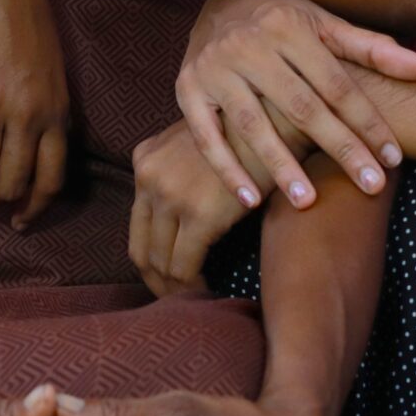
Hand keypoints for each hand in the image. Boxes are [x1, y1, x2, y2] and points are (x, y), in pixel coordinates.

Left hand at [127, 121, 252, 296]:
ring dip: (173, 287)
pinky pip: (184, 266)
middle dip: (155, 279)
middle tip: (176, 298)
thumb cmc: (248, 131)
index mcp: (145, 159)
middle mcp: (148, 176)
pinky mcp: (199, 215)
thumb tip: (187, 213)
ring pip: (159, 261)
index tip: (168, 274)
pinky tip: (207, 291)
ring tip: (193, 299)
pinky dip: (192, 286)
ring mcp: (170, 195)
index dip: (151, 255)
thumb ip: (181, 172)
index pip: (138, 221)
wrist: (277, 117)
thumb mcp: (199, 143)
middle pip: (140, 246)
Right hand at [175, 0, 415, 210]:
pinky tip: (250, 198)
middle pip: (302, 106)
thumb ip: (372, 49)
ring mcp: (215, 68)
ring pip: (253, 124)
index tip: (392, 158)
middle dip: (339, 148)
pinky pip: (206, 135)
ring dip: (281, 165)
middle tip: (369, 186)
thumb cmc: (282, 22)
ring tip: (308, 201)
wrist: (216, 4)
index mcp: (289, 27)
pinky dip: (227, 168)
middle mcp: (249, 45)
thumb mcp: (324, 25)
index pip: (336, 83)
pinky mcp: (187, 89)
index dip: (367, 121)